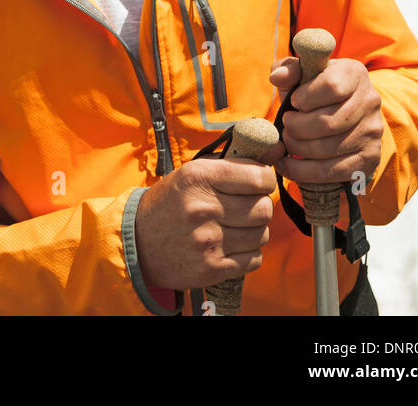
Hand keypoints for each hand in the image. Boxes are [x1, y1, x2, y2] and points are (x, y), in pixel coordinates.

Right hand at [134, 140, 283, 290]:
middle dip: (261, 206)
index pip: (258, 177)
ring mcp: (208, 241)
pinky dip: (249, 253)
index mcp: (199, 177)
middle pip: (263, 208)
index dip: (265, 179)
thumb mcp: (193, 173)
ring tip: (237, 227)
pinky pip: (254, 259)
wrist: (138, 242)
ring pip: (261, 234)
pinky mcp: (211, 268)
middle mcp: (203, 207)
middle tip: (248, 206)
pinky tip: (232, 245)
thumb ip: (234, 163)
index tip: (259, 183)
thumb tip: (278, 148)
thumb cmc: (172, 202)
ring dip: (255, 230)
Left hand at [269, 55, 382, 187]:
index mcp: (354, 73)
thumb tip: (277, 76)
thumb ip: (289, 68)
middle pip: (327, 122)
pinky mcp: (369, 160)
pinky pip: (330, 172)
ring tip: (288, 141)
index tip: (294, 102)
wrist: (345, 114)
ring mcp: (372, 133)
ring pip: (327, 149)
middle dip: (297, 127)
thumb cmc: (316, 91)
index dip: (306, 97)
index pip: (331, 86)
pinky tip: (286, 164)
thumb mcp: (303, 73)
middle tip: (286, 125)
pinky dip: (301, 171)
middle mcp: (370, 102)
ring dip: (297, 148)